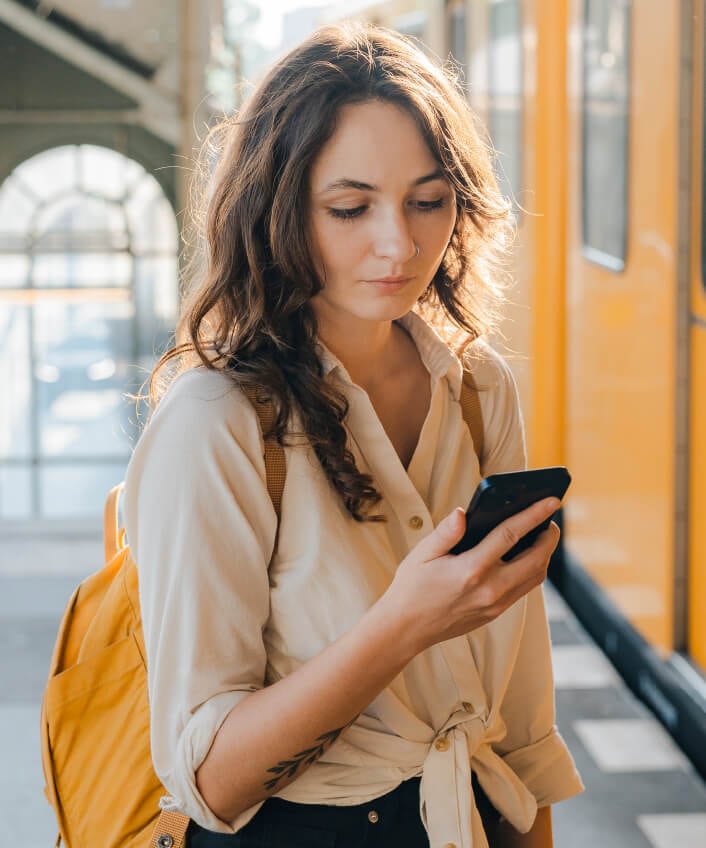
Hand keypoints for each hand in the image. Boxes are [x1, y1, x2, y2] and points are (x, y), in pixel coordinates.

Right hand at [380, 497, 560, 652]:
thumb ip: (445, 532)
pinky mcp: (495, 613)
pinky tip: (525, 556)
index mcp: (470, 570)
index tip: (551, 501)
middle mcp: (489, 590)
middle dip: (549, 536)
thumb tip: (462, 513)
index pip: (510, 535)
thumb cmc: (411, 588)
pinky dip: (532, 570)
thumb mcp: (421, 554)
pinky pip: (524, 589)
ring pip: (535, 577)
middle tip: (550, 518)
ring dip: (544, 554)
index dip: (534, 515)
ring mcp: (495, 605)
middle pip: (536, 559)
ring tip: (542, 535)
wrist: (406, 629)